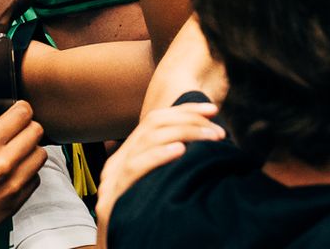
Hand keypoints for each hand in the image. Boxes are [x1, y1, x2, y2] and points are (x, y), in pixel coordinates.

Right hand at [95, 101, 224, 237]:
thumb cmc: (147, 220)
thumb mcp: (159, 186)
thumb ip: (172, 165)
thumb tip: (206, 143)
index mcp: (128, 156)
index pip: (156, 119)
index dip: (185, 110)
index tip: (213, 110)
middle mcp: (118, 162)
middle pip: (153, 123)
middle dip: (189, 121)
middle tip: (218, 132)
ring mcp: (113, 179)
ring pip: (147, 139)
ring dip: (184, 134)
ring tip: (210, 138)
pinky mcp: (112, 200)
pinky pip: (134, 168)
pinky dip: (158, 156)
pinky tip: (180, 151)